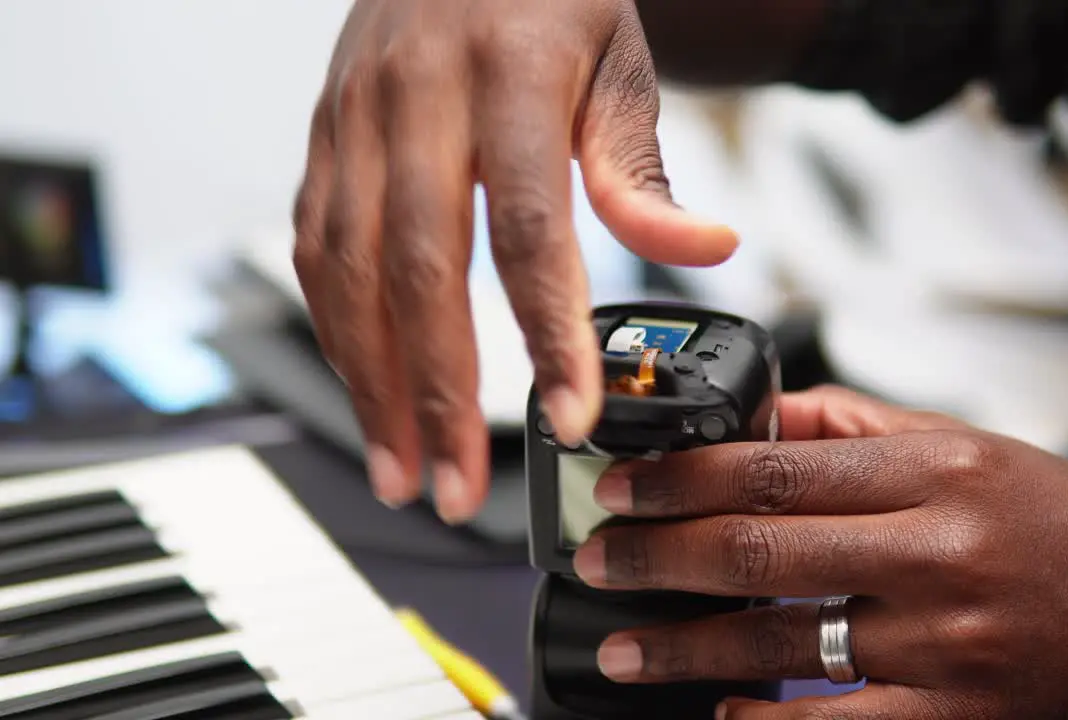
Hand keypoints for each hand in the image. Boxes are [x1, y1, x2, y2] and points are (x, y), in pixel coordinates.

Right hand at [291, 0, 736, 518]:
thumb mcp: (618, 60)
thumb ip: (641, 165)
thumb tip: (704, 246)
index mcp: (509, 75)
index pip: (527, 228)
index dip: (546, 331)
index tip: (571, 415)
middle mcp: (416, 96)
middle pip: (417, 269)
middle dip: (435, 394)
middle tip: (457, 487)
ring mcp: (354, 118)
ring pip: (344, 271)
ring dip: (370, 384)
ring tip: (404, 469)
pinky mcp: (320, 138)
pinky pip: (311, 246)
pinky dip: (335, 330)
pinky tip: (366, 390)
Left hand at [574, 385, 1067, 718]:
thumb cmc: (1062, 529)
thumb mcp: (968, 447)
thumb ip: (857, 428)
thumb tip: (758, 417)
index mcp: (936, 473)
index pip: (774, 468)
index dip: (681, 477)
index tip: (622, 486)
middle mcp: (938, 553)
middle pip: (758, 550)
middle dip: (656, 557)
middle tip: (597, 560)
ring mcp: (944, 644)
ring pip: (782, 640)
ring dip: (684, 644)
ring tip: (623, 645)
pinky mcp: (952, 715)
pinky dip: (766, 718)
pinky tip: (719, 707)